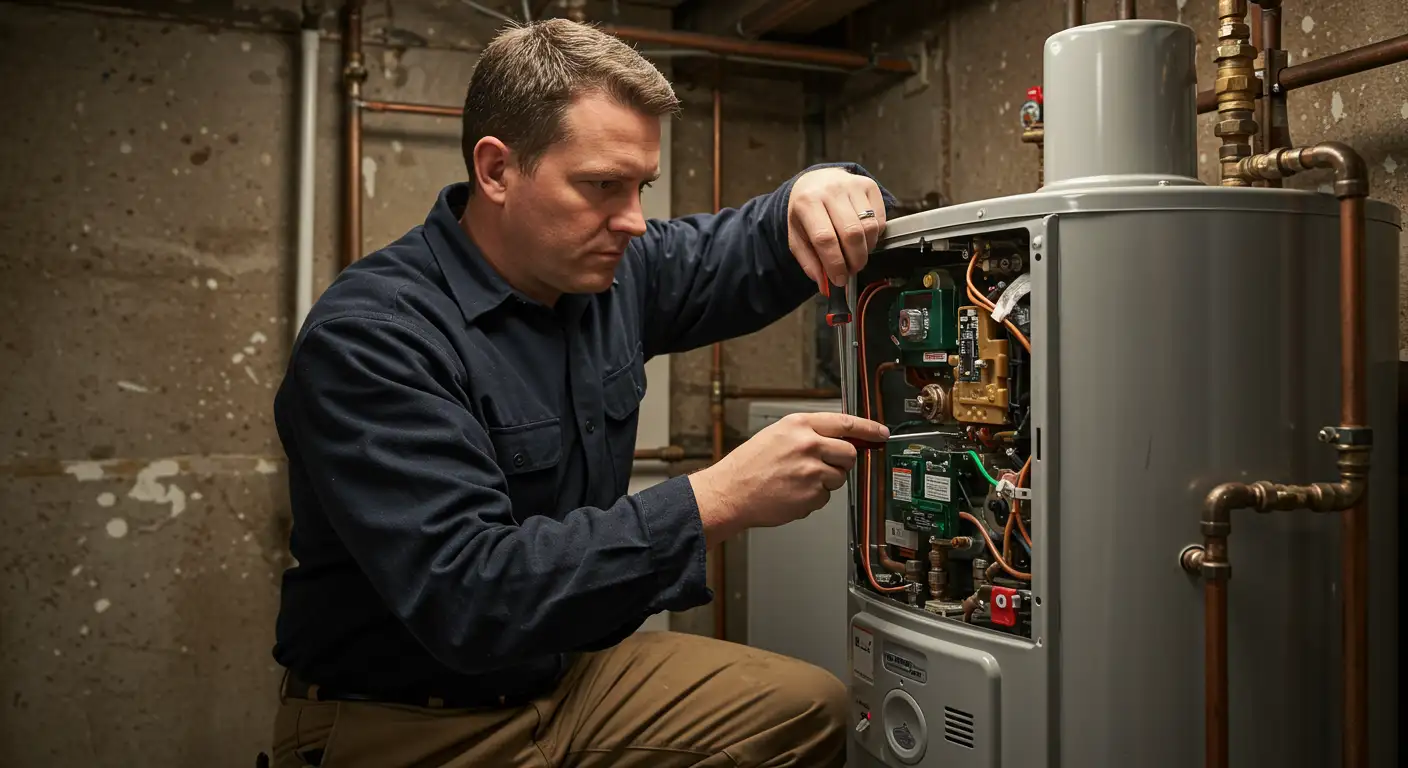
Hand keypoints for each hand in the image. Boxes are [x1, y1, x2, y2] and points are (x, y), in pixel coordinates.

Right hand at [689, 412, 888, 544]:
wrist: (730, 492)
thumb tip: (839, 438)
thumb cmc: (749, 465)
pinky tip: (793, 493)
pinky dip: (813, 497)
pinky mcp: (812, 494)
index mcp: (799, 425)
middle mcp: (808, 444)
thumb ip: (809, 433)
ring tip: (798, 480)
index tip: (881, 433)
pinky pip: (826, 496)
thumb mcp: (777, 435)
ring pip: (839, 477)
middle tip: (825, 466)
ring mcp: (811, 470)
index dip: (869, 428)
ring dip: (826, 481)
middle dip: (842, 462)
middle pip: (849, 453)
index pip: (845, 422)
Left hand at [787, 167, 887, 289]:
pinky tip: (863, 238)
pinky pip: (879, 219)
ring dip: (865, 249)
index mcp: (807, 202)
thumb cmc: (806, 211)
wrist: (815, 181)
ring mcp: (852, 185)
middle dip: (854, 260)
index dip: (835, 263)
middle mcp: (831, 190)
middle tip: (851, 270)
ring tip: (855, 254)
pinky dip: (874, 236)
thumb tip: (824, 284)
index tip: (839, 279)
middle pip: (851, 233)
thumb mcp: (797, 236)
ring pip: (869, 227)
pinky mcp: (869, 185)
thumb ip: (809, 262)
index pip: (825, 238)